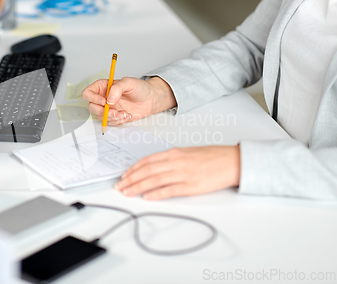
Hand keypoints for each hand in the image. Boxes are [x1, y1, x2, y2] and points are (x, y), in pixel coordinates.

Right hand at [81, 77, 176, 124]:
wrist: (151, 99)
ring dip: (112, 117)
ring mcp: (107, 108)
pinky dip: (118, 121)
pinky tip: (126, 115)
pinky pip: (109, 122)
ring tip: (124, 113)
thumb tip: (109, 100)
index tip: (104, 102)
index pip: (88, 93)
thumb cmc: (140, 88)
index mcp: (103, 87)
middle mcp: (103, 97)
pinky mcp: (114, 116)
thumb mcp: (129, 82)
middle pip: (92, 107)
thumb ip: (117, 89)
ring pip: (100, 117)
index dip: (93, 98)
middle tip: (115, 112)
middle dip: (103, 112)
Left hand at [115, 145, 240, 199]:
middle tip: (120, 186)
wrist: (232, 161)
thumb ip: (171, 159)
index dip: (133, 169)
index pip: (147, 161)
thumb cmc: (212, 157)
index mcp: (174, 153)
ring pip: (154, 180)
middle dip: (130, 179)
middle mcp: (176, 162)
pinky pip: (169, 190)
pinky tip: (146, 197)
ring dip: (137, 187)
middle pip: (146, 171)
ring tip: (127, 193)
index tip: (124, 176)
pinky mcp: (191, 186)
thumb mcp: (188, 153)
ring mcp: (183, 174)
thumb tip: (154, 168)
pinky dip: (156, 194)